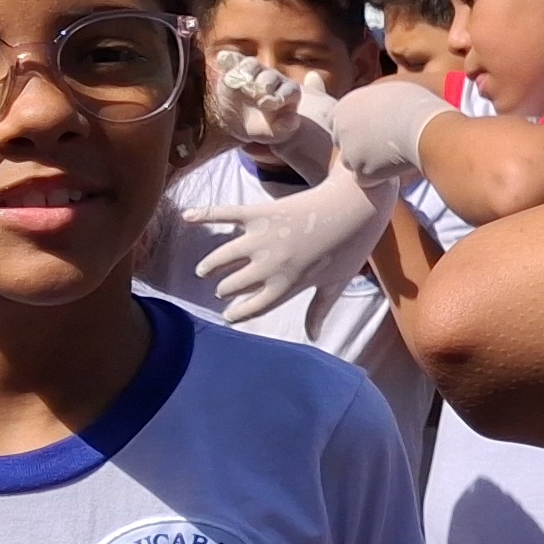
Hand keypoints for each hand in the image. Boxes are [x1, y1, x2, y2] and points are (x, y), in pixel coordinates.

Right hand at [188, 165, 397, 323]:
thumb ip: (319, 310)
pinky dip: (204, 214)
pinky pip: (225, 215)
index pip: (253, 307)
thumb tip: (314, 336)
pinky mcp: (260, 214)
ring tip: (204, 270)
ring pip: (222, 257)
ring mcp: (262, 239)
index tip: (228, 316)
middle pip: (234, 284)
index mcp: (287, 286)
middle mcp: (269, 266)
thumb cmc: (351, 248)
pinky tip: (186, 217)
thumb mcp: (335, 284)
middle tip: (222, 289)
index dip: (238, 313)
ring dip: (211, 265)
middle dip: (225, 289)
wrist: (356, 207)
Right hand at [205, 50, 336, 182]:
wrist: (238, 123)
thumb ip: (286, 127)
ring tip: (238, 83)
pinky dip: (227, 59)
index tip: (266, 106)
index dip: (279, 97)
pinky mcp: (235, 68)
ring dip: (246, 72)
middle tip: (254, 96)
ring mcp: (255, 72)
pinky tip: (222, 60)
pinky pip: (232, 60)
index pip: (289, 90)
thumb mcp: (276, 134)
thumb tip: (292, 119)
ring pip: (252, 65)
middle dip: (262, 85)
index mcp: (288, 92)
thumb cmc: (263, 127)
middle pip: (269, 76)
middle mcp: (273, 78)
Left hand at [323, 77, 453, 184]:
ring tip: (392, 157)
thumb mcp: (389, 93)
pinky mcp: (361, 171)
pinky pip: (365, 180)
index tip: (371, 131)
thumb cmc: (417, 107)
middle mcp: (341, 127)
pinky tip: (394, 169)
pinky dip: (377, 179)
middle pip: (342, 143)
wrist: (428, 129)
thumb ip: (374, 102)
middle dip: (358, 147)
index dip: (354, 128)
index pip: (337, 121)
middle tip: (382, 147)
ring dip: (367, 164)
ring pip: (352, 164)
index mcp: (345, 105)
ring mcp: (349, 150)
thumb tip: (377, 107)